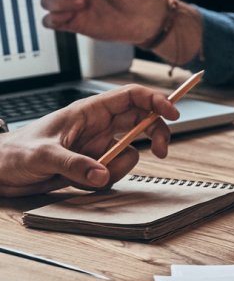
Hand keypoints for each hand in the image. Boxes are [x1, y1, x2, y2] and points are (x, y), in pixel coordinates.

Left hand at [0, 86, 178, 196]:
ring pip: (129, 150)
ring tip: (96, 176)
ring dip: (121, 165)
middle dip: (155, 133)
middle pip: (141, 121)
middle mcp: (97, 126)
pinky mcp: (92, 166)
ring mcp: (96, 146)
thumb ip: (74, 165)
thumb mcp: (42, 155)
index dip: (156, 100)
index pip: (132, 97)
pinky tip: (83, 184)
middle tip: (162, 150)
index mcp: (89, 111)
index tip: (172, 113)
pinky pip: (113, 171)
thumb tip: (102, 174)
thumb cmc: (13, 153)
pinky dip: (106, 180)